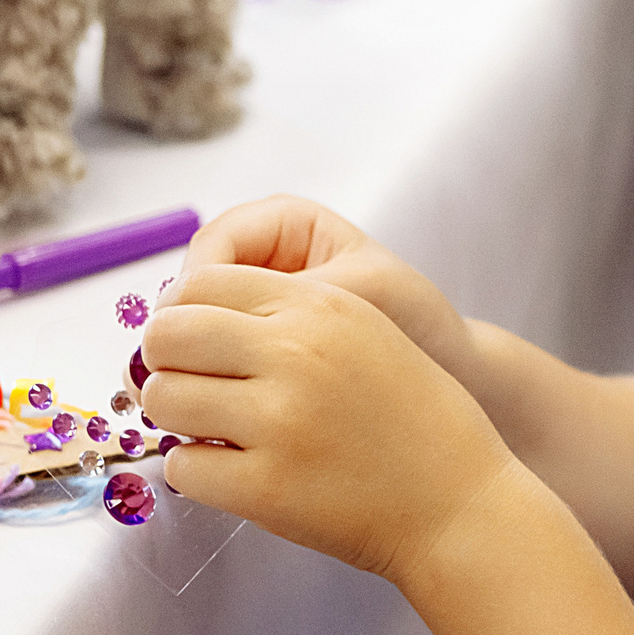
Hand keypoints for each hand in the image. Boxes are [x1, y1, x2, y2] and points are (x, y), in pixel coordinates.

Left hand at [140, 266, 519, 582]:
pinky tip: (231, 472)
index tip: (188, 342)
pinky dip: (196, 472)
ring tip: (211, 431)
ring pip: (164, 400)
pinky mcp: (265, 487)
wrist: (459, 502)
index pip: (202, 283)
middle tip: (187, 387)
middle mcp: (295, 354)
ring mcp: (279, 421)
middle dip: (164, 362)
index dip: (180, 313)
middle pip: (169, 335)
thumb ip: (287, 314)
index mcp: (320, 306)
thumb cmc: (411, 418)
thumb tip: (186, 317)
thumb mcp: (365, 332)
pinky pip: (182, 467)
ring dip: (176, 417)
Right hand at [184, 197, 482, 390]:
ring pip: (199, 328)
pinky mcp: (259, 345)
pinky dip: (216, 384)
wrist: (449, 371)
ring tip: (205, 399)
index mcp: (288, 222)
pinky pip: (218, 359)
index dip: (194, 291)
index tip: (193, 337)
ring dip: (196, 363)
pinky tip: (223, 412)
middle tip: (183, 375)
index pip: (214, 245)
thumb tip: (219, 313)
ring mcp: (259, 301)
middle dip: (184, 331)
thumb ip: (294, 295)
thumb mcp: (357, 296)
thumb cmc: (415, 321)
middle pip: (194, 287)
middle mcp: (266, 256)